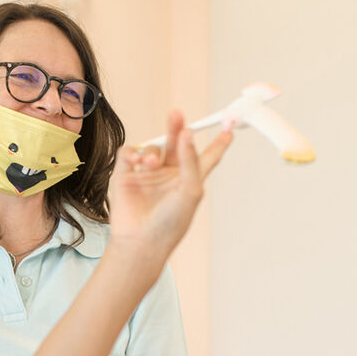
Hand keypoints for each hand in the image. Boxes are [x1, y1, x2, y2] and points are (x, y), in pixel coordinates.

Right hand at [109, 111, 232, 263]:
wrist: (140, 241)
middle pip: (177, 143)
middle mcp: (169, 174)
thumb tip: (187, 133)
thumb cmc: (170, 224)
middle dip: (177, 128)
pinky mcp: (126, 176)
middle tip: (176, 114)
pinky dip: (132, 154)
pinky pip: (129, 154)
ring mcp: (148, 174)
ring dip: (152, 152)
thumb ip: (190, 161)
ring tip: (150, 164)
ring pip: (152, 148)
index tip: (229, 126)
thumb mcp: (190, 191)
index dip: (219, 142)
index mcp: (190, 178)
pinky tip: (136, 162)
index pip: (208, 156)